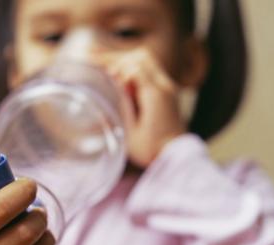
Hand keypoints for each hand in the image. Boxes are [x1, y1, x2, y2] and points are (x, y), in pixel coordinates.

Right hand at [101, 49, 185, 167]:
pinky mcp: (167, 93)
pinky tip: (120, 78)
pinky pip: (150, 71)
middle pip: (141, 58)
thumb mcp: (131, 132)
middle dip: (117, 58)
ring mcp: (168, 88)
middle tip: (95, 61)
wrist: (178, 157)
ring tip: (106, 68)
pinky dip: (133, 70)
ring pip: (147, 62)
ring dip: (126, 62)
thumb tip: (113, 82)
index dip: (112, 63)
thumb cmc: (152, 150)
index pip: (133, 66)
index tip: (94, 64)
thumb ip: (123, 106)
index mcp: (155, 95)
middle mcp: (165, 86)